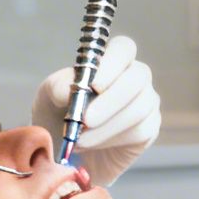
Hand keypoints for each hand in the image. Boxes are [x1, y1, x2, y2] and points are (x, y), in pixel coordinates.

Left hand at [31, 35, 160, 185]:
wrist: (65, 150)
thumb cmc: (59, 114)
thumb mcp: (49, 98)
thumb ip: (57, 87)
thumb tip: (68, 90)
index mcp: (112, 61)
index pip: (124, 48)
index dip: (113, 63)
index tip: (93, 86)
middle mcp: (135, 77)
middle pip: (138, 78)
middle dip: (110, 101)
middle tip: (85, 120)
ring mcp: (146, 102)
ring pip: (138, 108)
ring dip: (106, 126)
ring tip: (80, 139)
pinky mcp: (149, 128)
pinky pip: (140, 131)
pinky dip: (111, 139)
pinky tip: (93, 144)